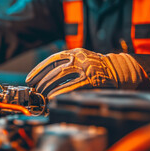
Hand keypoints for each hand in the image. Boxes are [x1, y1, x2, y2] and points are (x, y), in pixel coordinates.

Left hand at [26, 48, 148, 98]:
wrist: (119, 68)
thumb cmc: (96, 66)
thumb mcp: (81, 58)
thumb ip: (66, 64)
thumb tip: (44, 78)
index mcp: (74, 52)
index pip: (52, 60)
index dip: (39, 70)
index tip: (30, 79)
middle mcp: (79, 58)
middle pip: (55, 70)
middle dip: (43, 82)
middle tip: (36, 91)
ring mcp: (86, 69)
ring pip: (62, 77)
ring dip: (49, 88)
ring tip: (43, 96)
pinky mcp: (92, 80)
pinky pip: (73, 87)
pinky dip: (61, 92)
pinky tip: (53, 98)